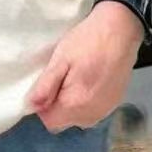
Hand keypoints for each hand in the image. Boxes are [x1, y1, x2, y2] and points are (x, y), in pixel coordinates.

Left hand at [24, 1, 143, 133]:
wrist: (121, 30)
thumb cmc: (87, 42)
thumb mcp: (61, 59)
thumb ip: (45, 86)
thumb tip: (30, 106)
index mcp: (76, 104)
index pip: (49, 121)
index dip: (42, 106)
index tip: (46, 86)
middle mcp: (92, 115)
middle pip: (63, 121)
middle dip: (56, 105)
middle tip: (61, 76)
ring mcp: (106, 110)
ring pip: (78, 118)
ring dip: (71, 104)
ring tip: (75, 76)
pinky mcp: (115, 104)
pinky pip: (91, 111)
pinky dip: (85, 101)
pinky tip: (88, 80)